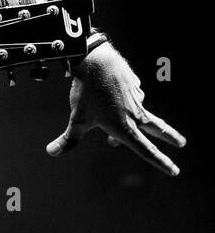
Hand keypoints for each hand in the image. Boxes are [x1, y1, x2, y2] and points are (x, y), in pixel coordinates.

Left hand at [46, 44, 185, 174]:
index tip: (174, 171)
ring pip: (138, 110)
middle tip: (182, 143)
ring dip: (132, 116)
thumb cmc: (86, 93)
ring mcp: (136, 98)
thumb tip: (52, 152)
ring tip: (115, 115)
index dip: (161, 162)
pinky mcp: (133, 84)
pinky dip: (122, 98)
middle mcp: (135, 114)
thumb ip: (68, 139)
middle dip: (170, 137)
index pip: (145, 150)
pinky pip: (129, 94)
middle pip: (158, 129)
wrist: (95, 61)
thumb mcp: (77, 119)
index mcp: (125, 127)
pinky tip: (110, 92)